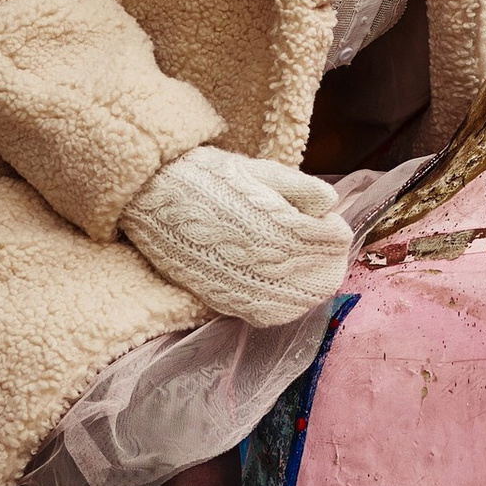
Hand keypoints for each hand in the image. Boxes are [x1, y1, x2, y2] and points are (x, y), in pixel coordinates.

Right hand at [121, 145, 354, 326]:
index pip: (332, 241)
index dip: (333, 228)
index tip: (323, 218)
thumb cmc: (208, 177)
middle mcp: (264, 265)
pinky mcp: (223, 300)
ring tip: (301, 264)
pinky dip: (282, 304)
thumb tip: (330, 204)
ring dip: (308, 285)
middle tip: (318, 241)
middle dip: (326, 259)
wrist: (153, 195)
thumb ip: (299, 187)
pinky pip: (267, 316)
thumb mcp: (258, 168)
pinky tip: (278, 285)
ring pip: (299, 303)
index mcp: (278, 227)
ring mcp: (243, 287)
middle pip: (322, 277)